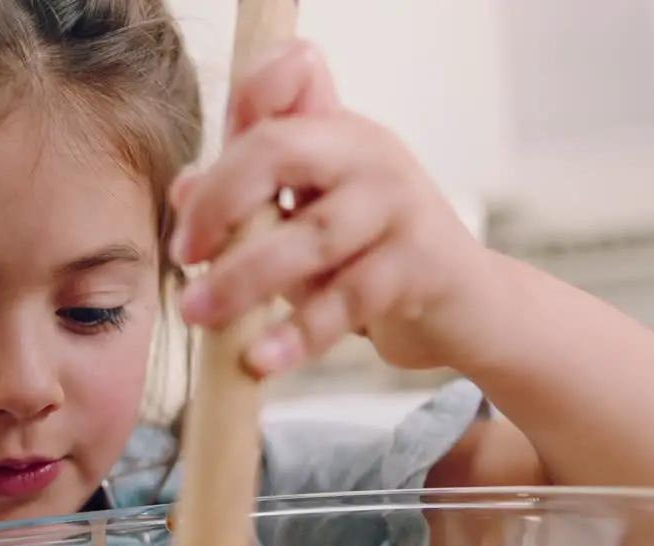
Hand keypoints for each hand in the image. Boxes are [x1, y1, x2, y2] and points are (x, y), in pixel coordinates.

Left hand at [171, 40, 494, 374]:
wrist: (469, 307)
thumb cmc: (375, 257)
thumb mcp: (309, 220)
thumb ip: (250, 199)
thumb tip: (183, 190)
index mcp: (336, 131)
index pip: (285, 79)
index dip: (236, 106)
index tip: (188, 189)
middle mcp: (370, 153)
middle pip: (279, 149)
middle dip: (218, 203)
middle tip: (184, 255)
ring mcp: (401, 203)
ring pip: (309, 236)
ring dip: (242, 279)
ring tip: (199, 313)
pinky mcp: (422, 263)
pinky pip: (346, 300)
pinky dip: (297, 333)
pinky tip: (261, 358)